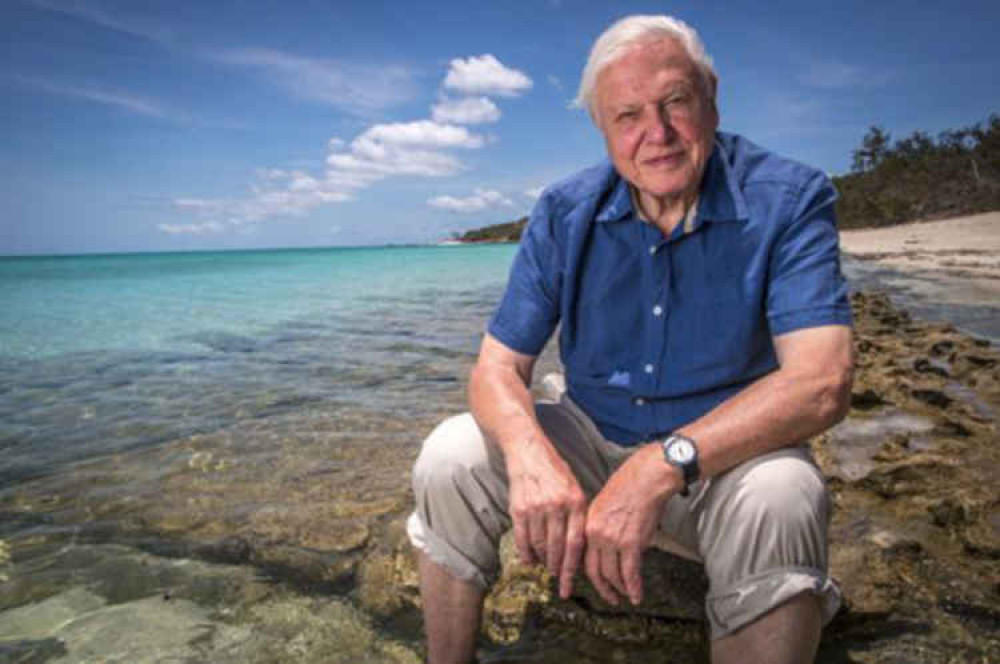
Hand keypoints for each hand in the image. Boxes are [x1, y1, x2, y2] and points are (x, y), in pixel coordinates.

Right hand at [506, 438, 587, 598]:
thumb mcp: (575, 488)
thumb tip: (580, 547)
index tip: (570, 585)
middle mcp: (557, 506)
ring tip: (546, 566)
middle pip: (557, 548)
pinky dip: (525, 553)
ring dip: (543, 560)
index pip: (576, 543)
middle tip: (559, 579)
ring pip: (539, 545)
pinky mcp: (519, 508)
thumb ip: (578, 514)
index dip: (573, 567)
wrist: (528, 452)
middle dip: (558, 568)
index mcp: (575, 502)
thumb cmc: (555, 472)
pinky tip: (529, 561)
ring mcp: (537, 507)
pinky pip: (522, 538)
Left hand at [584, 444, 676, 605]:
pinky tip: (637, 595)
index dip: (588, 574)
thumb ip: (601, 525)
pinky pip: (630, 573)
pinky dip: (633, 587)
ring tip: (626, 596)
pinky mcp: (631, 543)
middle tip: (610, 597)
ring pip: (612, 575)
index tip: (595, 582)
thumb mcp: (604, 504)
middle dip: (602, 588)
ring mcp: (612, 539)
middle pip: (594, 571)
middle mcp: (596, 533)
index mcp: (587, 523)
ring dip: (619, 589)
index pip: (582, 556)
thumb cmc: (630, 486)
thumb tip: (605, 545)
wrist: (647, 477)